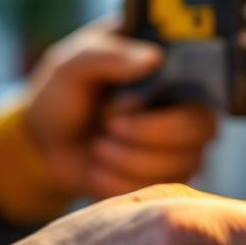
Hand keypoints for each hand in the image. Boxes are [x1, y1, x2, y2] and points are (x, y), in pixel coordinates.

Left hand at [22, 20, 217, 199]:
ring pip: (184, 164)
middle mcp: (186, 103)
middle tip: (108, 127)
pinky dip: (120, 183)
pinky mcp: (168, 177)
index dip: (163, 98)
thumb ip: (108, 55)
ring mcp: (182, 144)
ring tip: (97, 148)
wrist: (44, 146)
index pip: (201, 81)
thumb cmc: (63, 95)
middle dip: (147, 134)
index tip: (121, 104)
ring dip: (129, 160)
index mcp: (168, 64)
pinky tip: (97, 170)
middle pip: (201, 128)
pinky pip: (161, 189)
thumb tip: (154, 59)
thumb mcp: (72, 64)